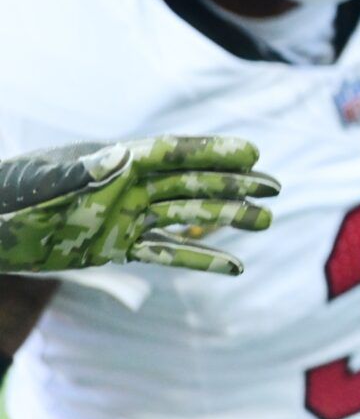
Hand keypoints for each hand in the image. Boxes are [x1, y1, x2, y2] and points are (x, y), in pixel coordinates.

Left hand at [0, 136, 279, 276]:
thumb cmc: (5, 200)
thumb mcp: (37, 188)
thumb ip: (79, 172)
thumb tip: (122, 154)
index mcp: (114, 163)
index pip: (173, 154)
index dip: (212, 152)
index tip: (251, 153)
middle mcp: (128, 186)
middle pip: (191, 183)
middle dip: (234, 184)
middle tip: (274, 188)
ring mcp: (126, 217)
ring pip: (187, 216)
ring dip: (226, 218)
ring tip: (264, 221)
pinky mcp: (117, 247)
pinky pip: (167, 252)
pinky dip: (200, 257)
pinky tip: (232, 266)